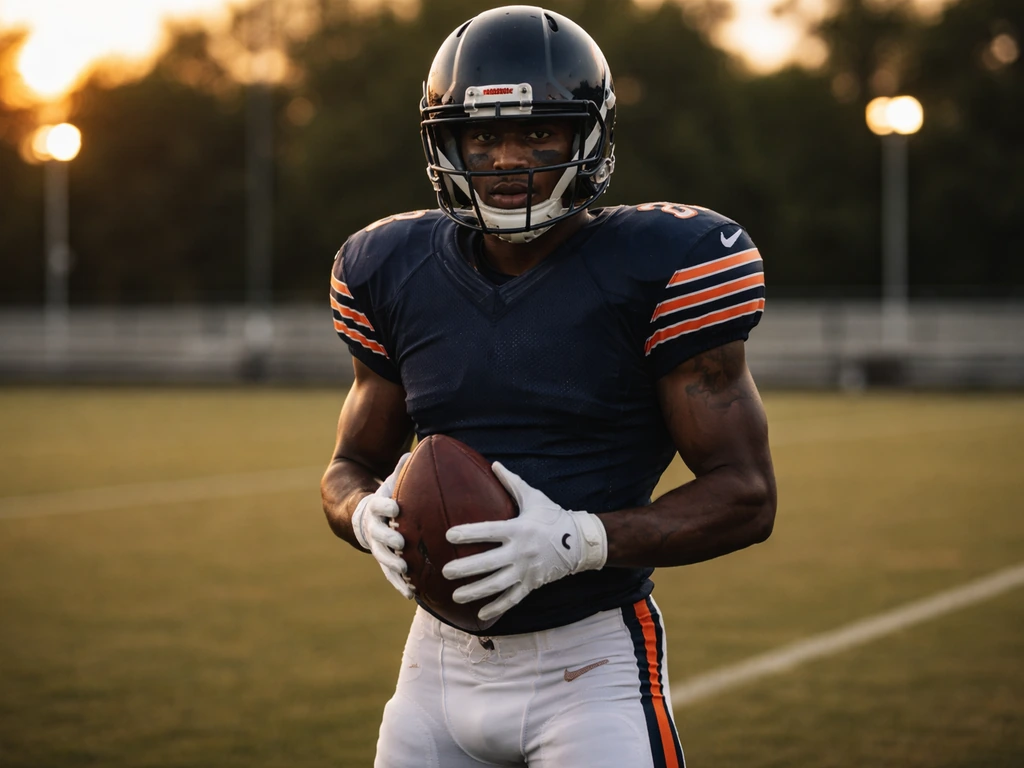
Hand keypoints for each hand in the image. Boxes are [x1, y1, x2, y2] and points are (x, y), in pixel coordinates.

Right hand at [351, 453, 412, 598]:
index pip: (378, 505)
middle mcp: (374, 529)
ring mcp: (377, 547)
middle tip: (401, 543)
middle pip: (379, 535)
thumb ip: (400, 471)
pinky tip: (413, 594)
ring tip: (406, 571)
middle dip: (389, 539)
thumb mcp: (390, 483)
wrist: (362, 517)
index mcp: (375, 508)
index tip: (396, 508)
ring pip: (383, 558)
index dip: (385, 506)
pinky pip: (390, 575)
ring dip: (393, 566)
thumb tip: (415, 451)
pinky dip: (399, 584)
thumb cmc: (386, 498)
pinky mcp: (383, 561)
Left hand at [442, 462, 606, 622]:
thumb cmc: (553, 516)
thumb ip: (512, 483)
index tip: (449, 535)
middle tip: (445, 571)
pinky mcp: (532, 584)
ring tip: (455, 595)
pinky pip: (512, 598)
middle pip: (489, 563)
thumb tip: (494, 464)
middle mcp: (521, 551)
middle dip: (466, 569)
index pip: (489, 531)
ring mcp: (526, 570)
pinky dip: (496, 607)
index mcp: (519, 528)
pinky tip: (480, 614)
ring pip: (497, 584)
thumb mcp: (534, 497)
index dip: (469, 533)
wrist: (579, 541)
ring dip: (475, 592)